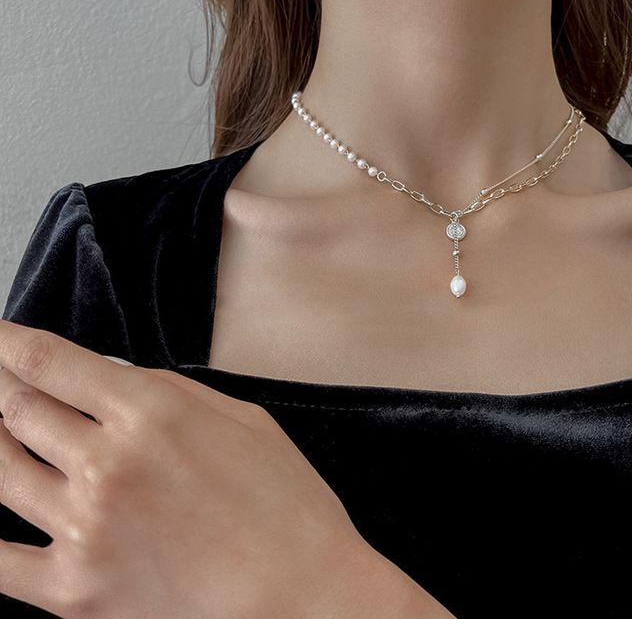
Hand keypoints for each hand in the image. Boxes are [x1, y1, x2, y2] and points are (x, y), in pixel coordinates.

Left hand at [0, 319, 374, 617]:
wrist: (300, 591)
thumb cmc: (283, 500)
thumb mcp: (241, 418)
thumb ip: (169, 391)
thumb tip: (112, 380)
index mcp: (151, 414)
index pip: (51, 363)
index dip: (9, 343)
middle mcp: (107, 465)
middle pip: (19, 409)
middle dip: (2, 384)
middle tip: (0, 376)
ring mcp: (85, 530)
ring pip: (0, 470)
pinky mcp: (76, 590)